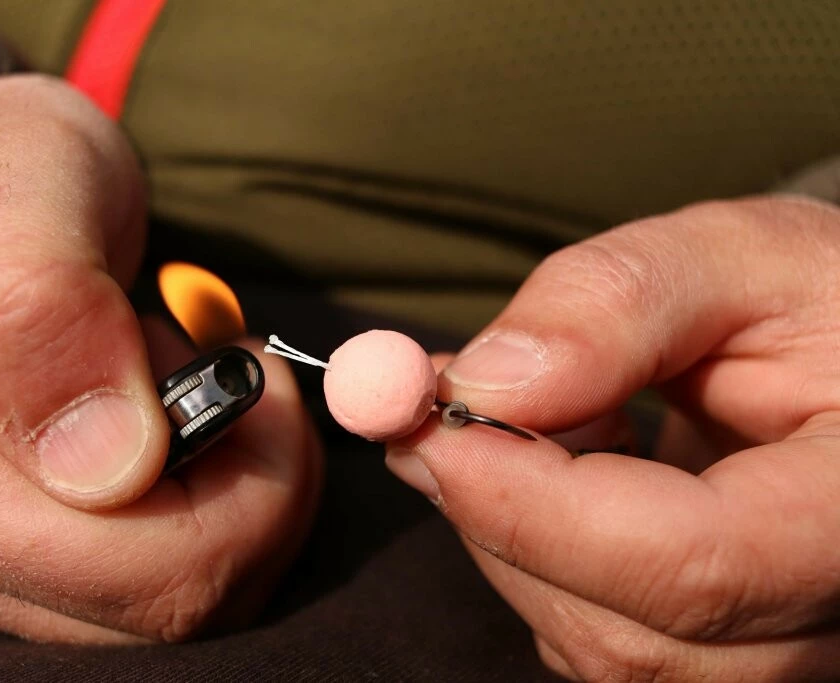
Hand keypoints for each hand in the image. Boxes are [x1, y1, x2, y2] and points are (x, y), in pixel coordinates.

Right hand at [0, 74, 320, 642]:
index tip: (249, 365)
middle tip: (242, 373)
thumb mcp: (11, 168)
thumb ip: (39, 299)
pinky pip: (136, 598)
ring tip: (184, 383)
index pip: (133, 566)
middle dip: (249, 492)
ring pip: (160, 614)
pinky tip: (164, 434)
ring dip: (223, 502)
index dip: (246, 482)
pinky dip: (191, 521)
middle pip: (159, 607)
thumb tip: (104, 464)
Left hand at [387, 197, 839, 680]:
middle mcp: (829, 617)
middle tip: (442, 402)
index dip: (531, 507)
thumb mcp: (739, 256)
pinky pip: (591, 632)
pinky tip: (565, 466)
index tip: (426, 428)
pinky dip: (534, 547)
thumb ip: (618, 302)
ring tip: (546, 415)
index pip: (690, 566)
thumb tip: (482, 384)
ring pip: (592, 642)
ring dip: (513, 525)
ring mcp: (774, 650)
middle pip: (621, 629)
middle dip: (497, 512)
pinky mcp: (715, 650)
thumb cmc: (821, 299)